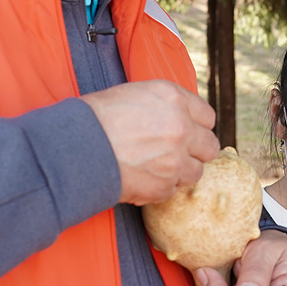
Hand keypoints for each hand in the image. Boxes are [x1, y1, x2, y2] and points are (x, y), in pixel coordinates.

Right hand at [81, 80, 219, 204]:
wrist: (76, 147)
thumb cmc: (97, 117)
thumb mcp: (135, 94)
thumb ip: (165, 105)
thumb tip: (179, 117)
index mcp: (174, 99)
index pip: (207, 117)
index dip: (196, 126)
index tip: (187, 133)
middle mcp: (182, 128)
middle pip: (210, 147)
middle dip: (196, 152)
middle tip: (177, 154)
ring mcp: (175, 160)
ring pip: (196, 173)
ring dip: (180, 172)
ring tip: (155, 168)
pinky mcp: (163, 187)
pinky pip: (173, 191)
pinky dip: (160, 188)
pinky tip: (141, 178)